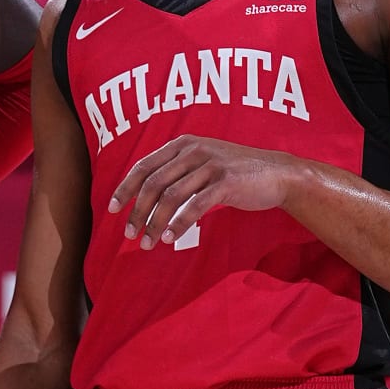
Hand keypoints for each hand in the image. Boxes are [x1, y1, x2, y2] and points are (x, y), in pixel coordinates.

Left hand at [109, 136, 297, 247]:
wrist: (277, 173)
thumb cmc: (235, 173)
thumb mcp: (202, 164)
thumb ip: (176, 174)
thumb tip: (145, 198)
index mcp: (182, 145)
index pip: (143, 166)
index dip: (124, 189)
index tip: (112, 210)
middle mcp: (193, 150)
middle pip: (152, 183)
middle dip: (137, 212)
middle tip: (130, 235)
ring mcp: (210, 165)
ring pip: (170, 196)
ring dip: (155, 223)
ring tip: (148, 243)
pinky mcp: (226, 182)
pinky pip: (195, 205)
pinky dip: (179, 223)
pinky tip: (170, 238)